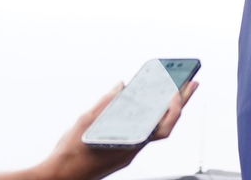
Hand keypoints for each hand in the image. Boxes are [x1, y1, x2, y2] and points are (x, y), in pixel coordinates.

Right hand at [34, 80, 198, 179]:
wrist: (59, 177)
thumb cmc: (70, 154)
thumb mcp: (86, 121)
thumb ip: (105, 103)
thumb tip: (121, 86)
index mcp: (129, 143)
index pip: (162, 127)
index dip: (175, 108)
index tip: (181, 88)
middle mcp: (133, 149)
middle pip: (163, 124)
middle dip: (180, 101)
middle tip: (192, 81)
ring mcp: (128, 151)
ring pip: (153, 127)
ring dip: (165, 108)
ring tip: (174, 88)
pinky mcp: (121, 151)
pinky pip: (141, 131)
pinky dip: (147, 115)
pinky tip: (146, 102)